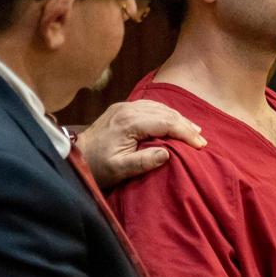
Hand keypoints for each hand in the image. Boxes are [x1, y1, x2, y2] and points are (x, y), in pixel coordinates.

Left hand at [75, 100, 206, 187]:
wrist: (73, 156)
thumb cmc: (97, 166)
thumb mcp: (119, 169)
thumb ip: (143, 162)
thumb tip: (167, 153)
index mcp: (129, 122)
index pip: (165, 122)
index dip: (185, 133)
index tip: (200, 145)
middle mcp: (127, 109)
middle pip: (165, 112)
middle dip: (185, 125)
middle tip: (202, 139)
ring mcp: (124, 106)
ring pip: (159, 107)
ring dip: (178, 118)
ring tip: (194, 130)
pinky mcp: (122, 109)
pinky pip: (150, 107)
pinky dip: (166, 114)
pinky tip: (174, 122)